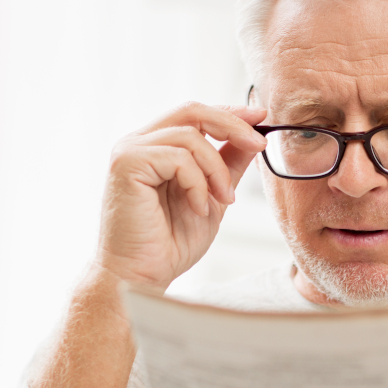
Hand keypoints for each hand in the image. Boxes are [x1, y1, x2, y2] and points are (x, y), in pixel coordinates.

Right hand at [93, 102, 267, 290]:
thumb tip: (252, 139)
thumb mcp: (212, 197)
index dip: (229, 113)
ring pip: (191, 136)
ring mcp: (129, 151)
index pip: (195, 115)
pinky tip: (198, 209)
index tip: (261, 117)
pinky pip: (179, 158)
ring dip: (217, 169)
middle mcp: (139, 142)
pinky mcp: (126, 164)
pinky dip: (198, 184)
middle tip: (259, 143)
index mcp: (156, 147)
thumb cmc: (169, 244)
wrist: (141, 276)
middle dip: (232, 124)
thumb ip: (227, 166)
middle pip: (192, 110)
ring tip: (223, 199)